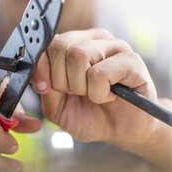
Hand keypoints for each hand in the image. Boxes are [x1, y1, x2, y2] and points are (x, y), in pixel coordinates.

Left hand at [31, 28, 171, 159]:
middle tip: (77, 94)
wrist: (123, 132)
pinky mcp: (132, 61)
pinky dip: (99, 94)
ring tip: (94, 95)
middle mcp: (95, 39)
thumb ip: (46, 89)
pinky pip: (100, 73)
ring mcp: (115, 46)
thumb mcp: (58, 108)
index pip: (49, 41)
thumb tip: (40, 76)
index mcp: (75, 43)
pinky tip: (110, 96)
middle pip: (61, 46)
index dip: (41, 66)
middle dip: (61, 80)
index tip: (44, 87)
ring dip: (81, 87)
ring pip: (78, 55)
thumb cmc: (91, 116)